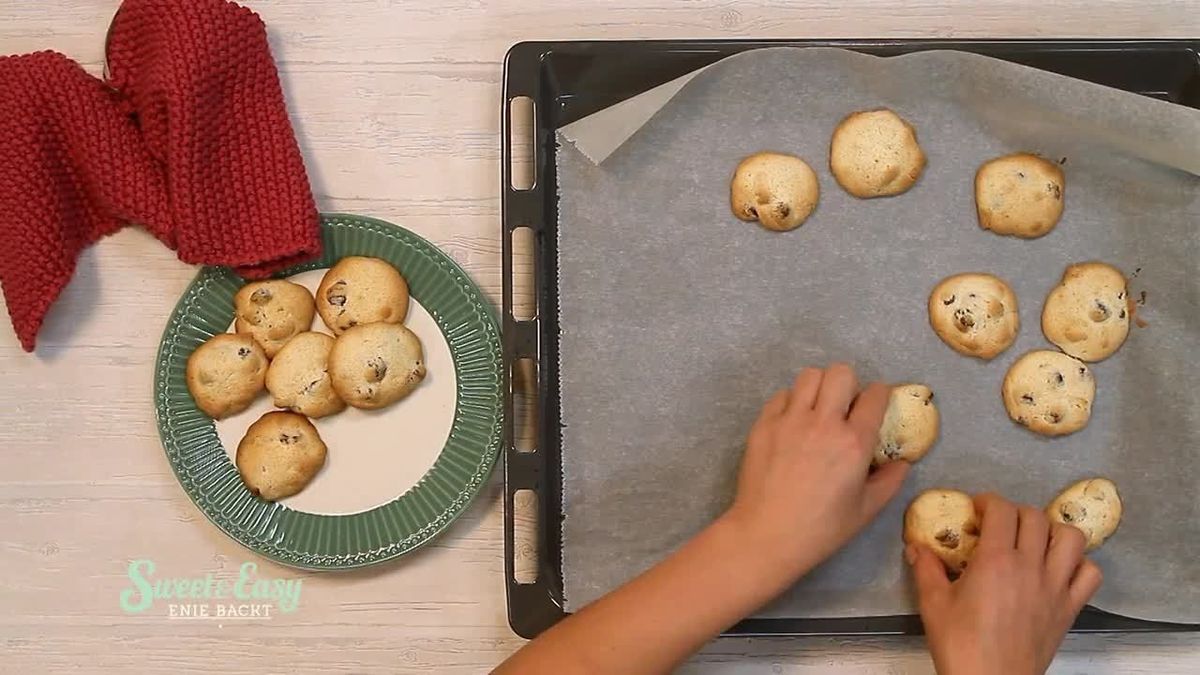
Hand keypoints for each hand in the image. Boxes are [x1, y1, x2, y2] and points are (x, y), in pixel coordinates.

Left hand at [721, 363, 909, 584]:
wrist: (766, 535)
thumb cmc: (820, 529)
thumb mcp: (865, 511)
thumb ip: (889, 482)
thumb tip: (903, 463)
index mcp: (854, 443)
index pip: (875, 395)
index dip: (880, 395)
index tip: (875, 404)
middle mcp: (823, 423)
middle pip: (841, 372)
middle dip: (849, 384)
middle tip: (845, 406)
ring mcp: (790, 421)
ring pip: (809, 376)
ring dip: (819, 387)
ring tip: (818, 409)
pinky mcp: (764, 425)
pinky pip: (781, 395)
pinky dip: (791, 402)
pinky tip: (792, 424)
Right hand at [908, 493, 1102, 674]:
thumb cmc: (960, 644)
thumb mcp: (933, 604)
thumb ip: (926, 569)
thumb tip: (915, 546)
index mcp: (996, 561)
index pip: (1002, 509)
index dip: (988, 501)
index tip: (976, 509)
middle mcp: (1031, 567)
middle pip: (1035, 517)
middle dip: (1015, 513)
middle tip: (999, 525)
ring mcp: (1056, 587)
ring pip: (1071, 538)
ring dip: (1053, 531)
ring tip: (1035, 540)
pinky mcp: (1070, 608)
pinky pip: (1090, 573)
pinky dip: (1079, 564)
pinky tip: (1059, 569)